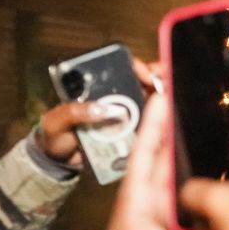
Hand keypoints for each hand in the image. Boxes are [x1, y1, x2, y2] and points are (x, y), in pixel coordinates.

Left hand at [37, 60, 164, 165]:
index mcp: (91, 86)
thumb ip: (74, 112)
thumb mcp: (57, 122)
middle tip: (167, 81)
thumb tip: (102, 109)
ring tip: (174, 96)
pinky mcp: (127, 131)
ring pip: (144, 100)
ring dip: (160, 96)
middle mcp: (108, 96)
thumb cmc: (54, 136)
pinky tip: (170, 117)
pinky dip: (157, 119)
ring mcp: (119, 113)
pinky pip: (144, 123)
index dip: (133, 66)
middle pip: (135, 81)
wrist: (59, 163)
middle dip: (154, 77)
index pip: (115, 67)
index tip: (145, 74)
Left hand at [80, 95, 215, 229]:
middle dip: (177, 125)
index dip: (155, 119)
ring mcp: (161, 216)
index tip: (167, 88)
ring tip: (218, 128)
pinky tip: (223, 173)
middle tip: (200, 99)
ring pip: (179, 176)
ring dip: (194, 152)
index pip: (146, 150)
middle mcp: (148, 201)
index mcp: (137, 199)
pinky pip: (191, 199)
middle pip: (164, 155)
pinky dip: (204, 183)